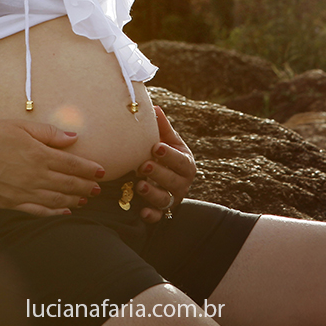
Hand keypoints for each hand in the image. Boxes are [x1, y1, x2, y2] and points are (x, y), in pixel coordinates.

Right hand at [0, 119, 104, 216]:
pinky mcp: (9, 203)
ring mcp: (22, 193)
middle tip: (98, 188)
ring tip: (86, 199)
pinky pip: (38, 211)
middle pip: (68, 184)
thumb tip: (74, 138)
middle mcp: (34, 176)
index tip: (102, 171)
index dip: (89, 169)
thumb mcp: (20, 126)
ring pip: (56, 199)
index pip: (72, 164)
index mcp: (38, 155)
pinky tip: (64, 211)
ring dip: (74, 200)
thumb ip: (49, 134)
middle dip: (85, 186)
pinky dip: (54, 212)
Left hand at [134, 106, 196, 223]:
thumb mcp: (167, 142)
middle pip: (173, 180)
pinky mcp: (161, 212)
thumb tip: (154, 108)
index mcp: (185, 164)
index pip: (180, 160)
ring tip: (139, 185)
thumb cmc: (164, 156)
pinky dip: (151, 215)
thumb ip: (162, 128)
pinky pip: (158, 217)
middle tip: (143, 165)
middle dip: (159, 173)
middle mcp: (182, 183)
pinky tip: (142, 212)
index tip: (155, 147)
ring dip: (153, 193)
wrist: (164, 180)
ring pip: (165, 199)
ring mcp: (172, 198)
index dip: (169, 155)